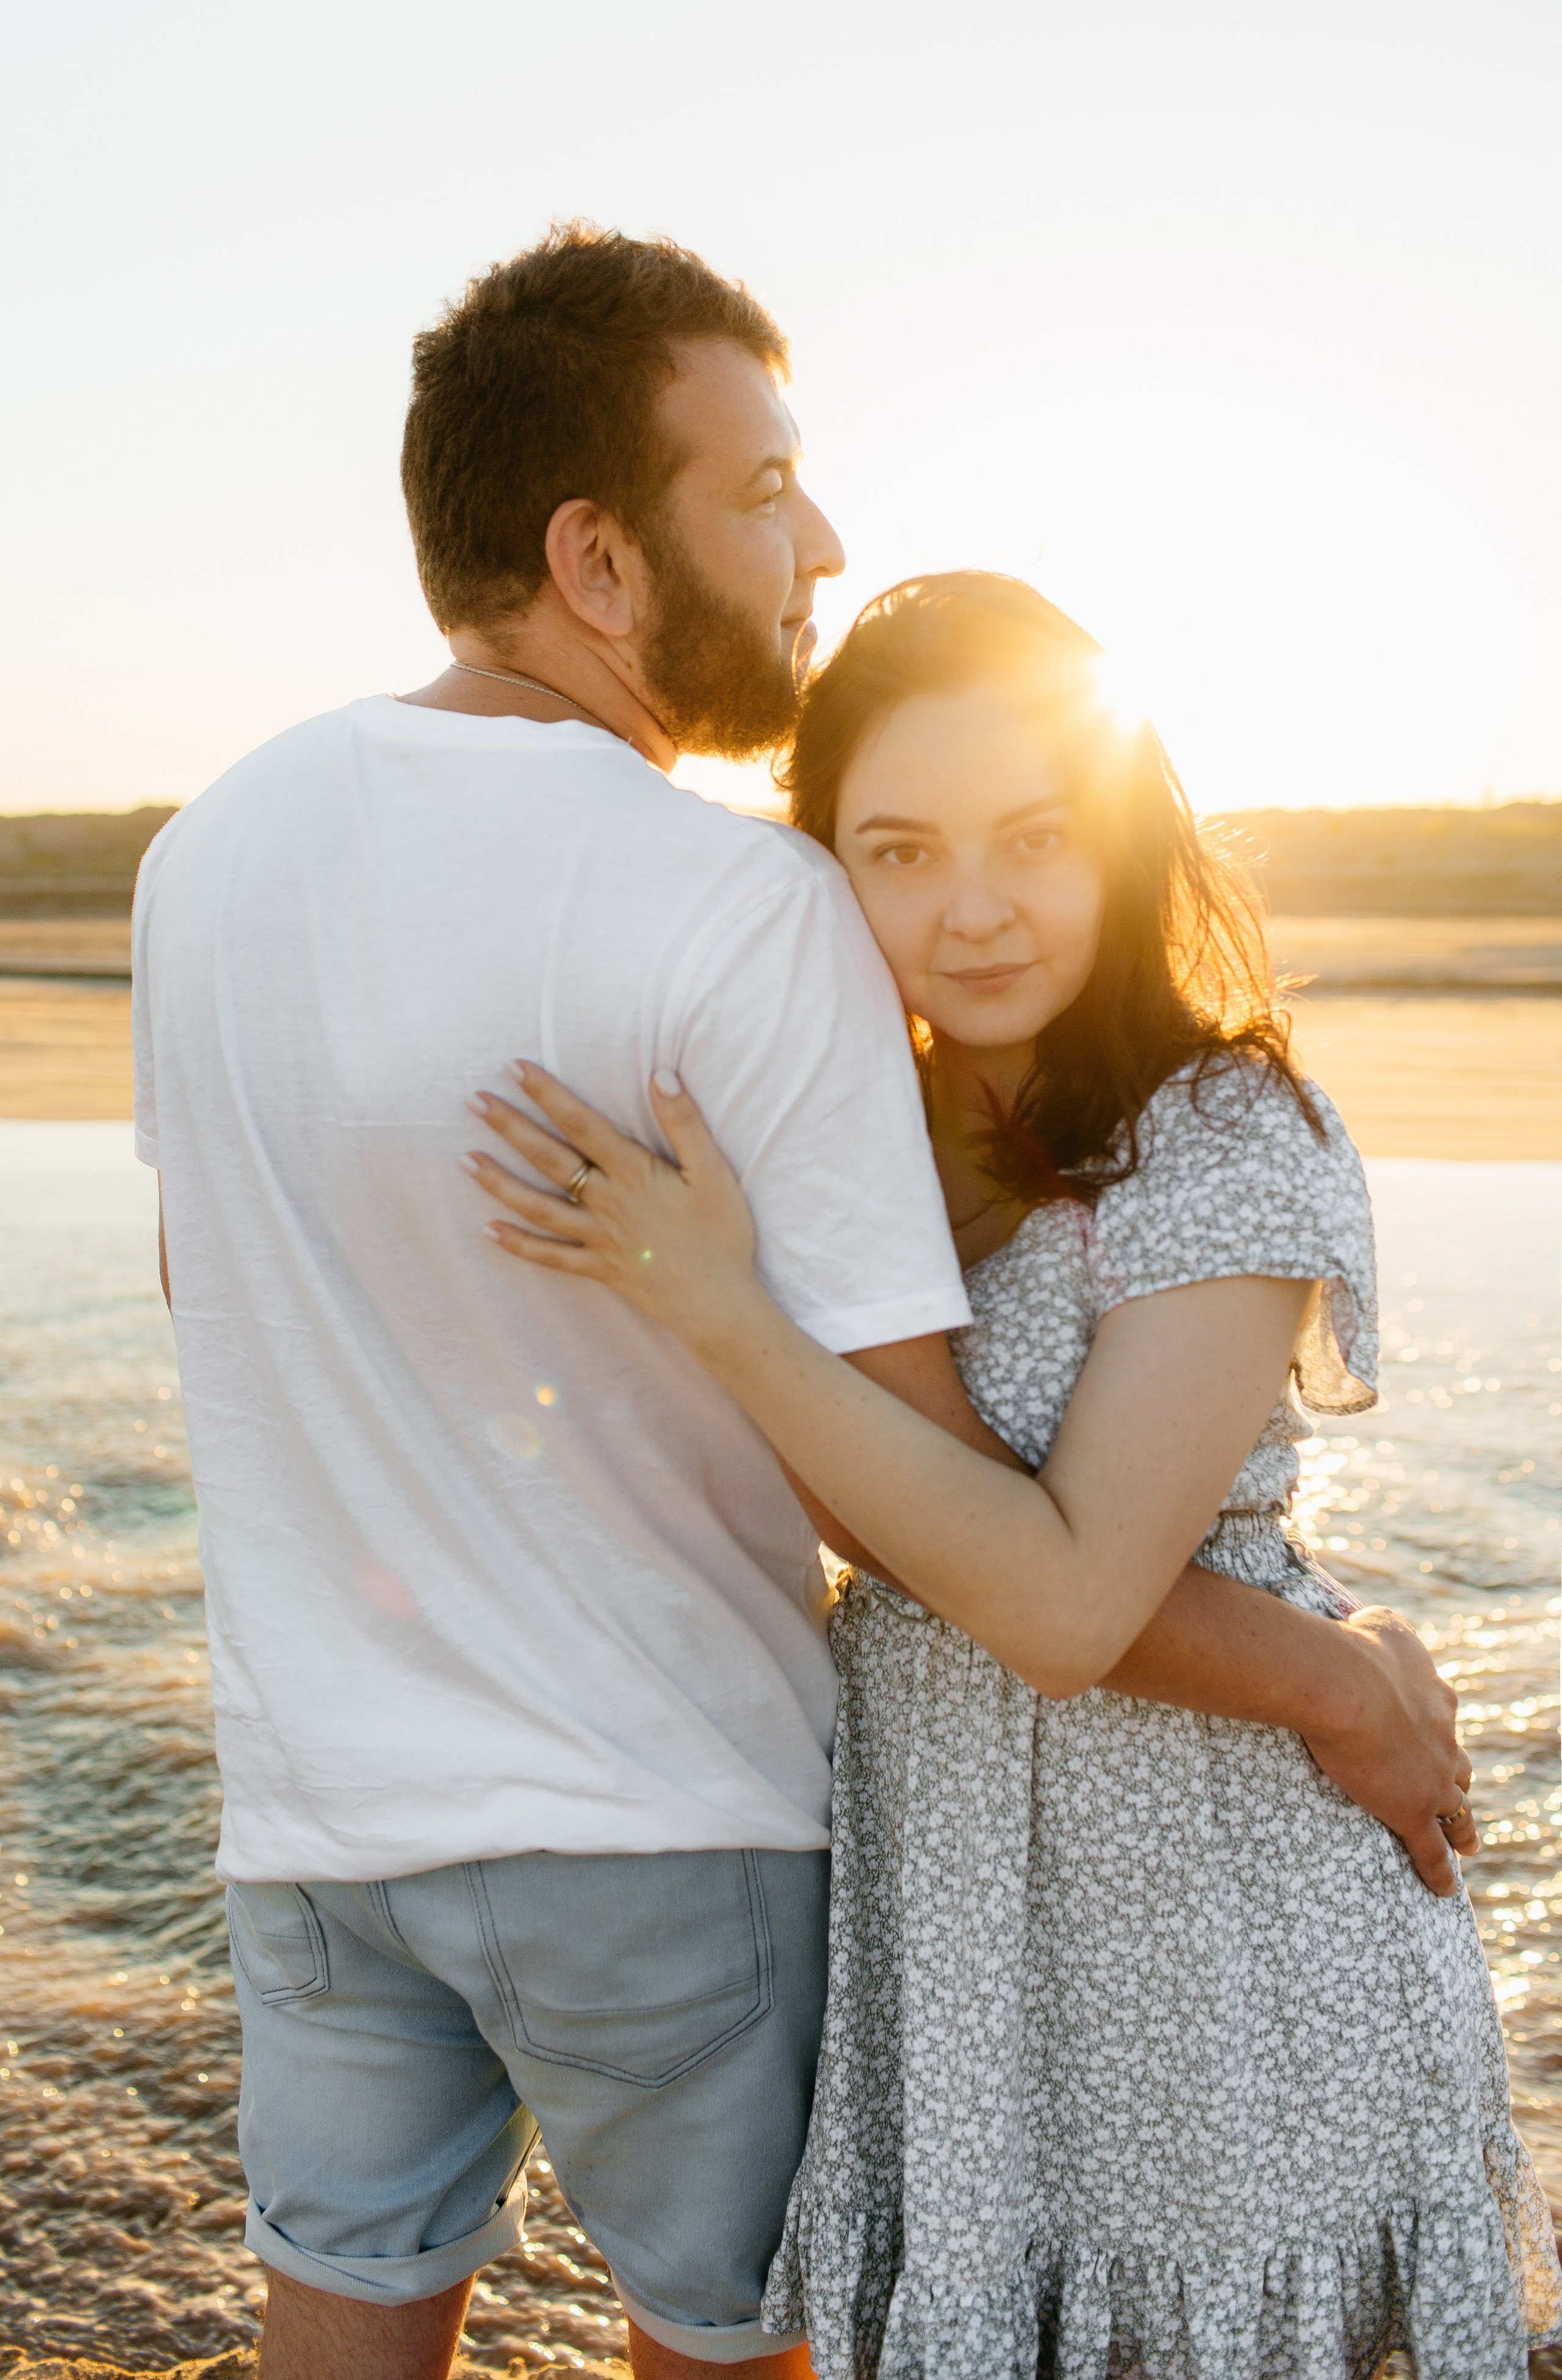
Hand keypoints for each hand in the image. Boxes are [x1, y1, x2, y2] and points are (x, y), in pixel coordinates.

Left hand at [467, 1063, 764, 1352]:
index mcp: (634, 1173)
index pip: (582, 1125)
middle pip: (549, 1159)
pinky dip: (519, 1245)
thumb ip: (685, 1123)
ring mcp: (598, 1237)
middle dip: (509, 1127)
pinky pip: (551, 1256)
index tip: (515, 1068)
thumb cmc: (721, 1235)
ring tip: (465, 1160)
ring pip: (538, 1206)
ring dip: (499, 1183)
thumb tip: (661, 1075)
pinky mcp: (598, 1267)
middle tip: (473, 1101)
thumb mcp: (713, 1172)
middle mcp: (607, 1202)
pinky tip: (488, 1231)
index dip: (547, 1094)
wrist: (718, 1304)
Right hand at [1301, 1604, 1477, 1895]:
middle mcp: (1444, 1740)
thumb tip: (1373, 1627)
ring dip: (1463, 1828)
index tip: (1425, 1731)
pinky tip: (1444, 1890)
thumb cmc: (1356, 1649)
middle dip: (1458, 1778)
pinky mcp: (1414, 1812)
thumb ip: (1387, 1632)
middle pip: (1458, 1765)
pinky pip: (1432, 1850)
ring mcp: (1433, 1781)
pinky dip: (1439, 1871)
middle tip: (1456, 1792)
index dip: (1434, 1724)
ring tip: (1469, 1843)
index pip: (1440, 1715)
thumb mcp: (1381, 1625)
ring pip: (1457, 1812)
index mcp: (1435, 1697)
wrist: (1346, 1687)